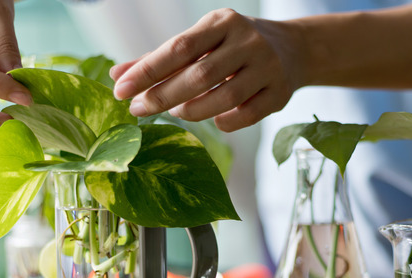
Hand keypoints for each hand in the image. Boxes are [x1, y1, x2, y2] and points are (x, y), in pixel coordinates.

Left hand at [111, 9, 303, 131]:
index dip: (147, 71)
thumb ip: (160, 59)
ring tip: (176, 112)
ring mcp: (267, 68)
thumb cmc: (232, 46)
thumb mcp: (200, 41)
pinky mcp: (280, 93)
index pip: (178, 48)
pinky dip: (223, 121)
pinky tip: (212, 120)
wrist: (293, 48)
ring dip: (193, 111)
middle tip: (138, 110)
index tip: (121, 90)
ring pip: (224, 98)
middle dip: (163, 96)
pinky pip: (246, 115)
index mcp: (222, 22)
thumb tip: (118, 76)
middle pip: (199, 75)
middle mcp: (247, 41)